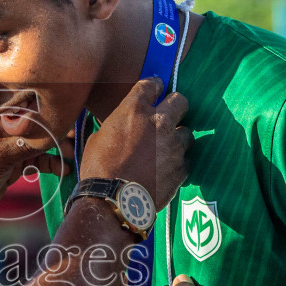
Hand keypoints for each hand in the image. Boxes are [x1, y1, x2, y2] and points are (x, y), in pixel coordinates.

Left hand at [0, 111, 66, 221]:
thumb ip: (25, 144)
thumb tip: (53, 132)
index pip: (28, 109)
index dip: (49, 114)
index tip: (69, 121)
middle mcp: (5, 128)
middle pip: (38, 125)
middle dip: (57, 133)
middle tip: (74, 142)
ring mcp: (10, 145)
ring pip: (40, 143)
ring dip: (56, 150)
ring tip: (73, 157)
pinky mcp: (14, 162)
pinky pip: (37, 159)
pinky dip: (50, 164)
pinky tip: (63, 170)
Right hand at [80, 78, 190, 207]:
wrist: (113, 201)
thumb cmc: (98, 169)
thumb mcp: (98, 138)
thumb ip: (116, 126)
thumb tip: (120, 127)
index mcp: (134, 109)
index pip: (152, 84)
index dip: (155, 86)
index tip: (156, 90)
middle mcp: (159, 122)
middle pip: (180, 101)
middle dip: (176, 106)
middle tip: (169, 116)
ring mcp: (173, 145)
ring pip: (187, 133)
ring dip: (178, 139)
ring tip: (166, 150)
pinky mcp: (182, 167)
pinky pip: (186, 160)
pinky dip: (177, 163)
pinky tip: (166, 170)